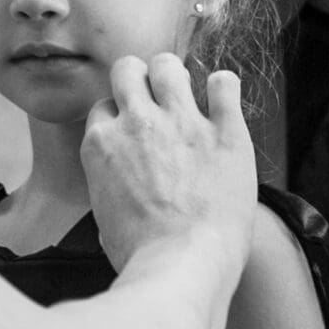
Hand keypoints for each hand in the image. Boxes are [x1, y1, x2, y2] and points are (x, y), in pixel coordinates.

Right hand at [82, 54, 256, 277]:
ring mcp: (182, 121)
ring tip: (187, 92)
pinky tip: (224, 100)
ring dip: (176, 75)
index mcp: (102, 145)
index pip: (103, 107)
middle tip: (155, 99)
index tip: (132, 130)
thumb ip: (109, 192)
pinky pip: (224, 84)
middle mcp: (138, 123)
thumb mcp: (104, 221)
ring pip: (169, 66)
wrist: (184, 263)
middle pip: (128, 70)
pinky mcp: (226, 130)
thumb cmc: (143, 255)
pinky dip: (224, 87)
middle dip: (140, 79)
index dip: (119, 116)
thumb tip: (117, 199)